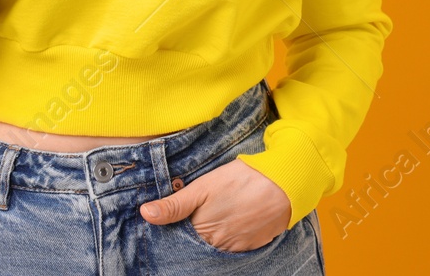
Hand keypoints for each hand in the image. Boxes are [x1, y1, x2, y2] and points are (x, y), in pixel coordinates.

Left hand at [140, 159, 291, 252]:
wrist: (283, 183)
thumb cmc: (241, 180)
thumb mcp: (203, 187)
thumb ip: (174, 204)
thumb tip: (145, 214)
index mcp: (202, 232)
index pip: (180, 239)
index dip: (178, 228)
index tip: (182, 217)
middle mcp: (218, 246)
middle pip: (199, 244)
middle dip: (196, 233)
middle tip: (205, 213)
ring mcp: (236, 248)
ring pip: (217, 247)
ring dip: (214, 236)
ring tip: (220, 216)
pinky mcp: (253, 246)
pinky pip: (235, 247)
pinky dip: (231, 237)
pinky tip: (234, 221)